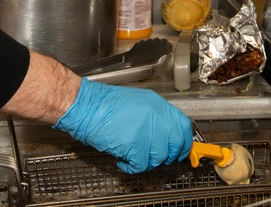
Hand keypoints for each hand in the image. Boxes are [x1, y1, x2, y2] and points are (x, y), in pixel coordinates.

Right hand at [52, 78, 192, 173]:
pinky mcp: (135, 145)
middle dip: (168, 155)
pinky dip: (131, 167)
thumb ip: (155, 117)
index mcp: (158, 105)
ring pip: (158, 158)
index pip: (184, 126)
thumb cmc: (105, 105)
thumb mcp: (137, 103)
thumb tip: (166, 136)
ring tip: (131, 153)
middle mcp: (156, 117)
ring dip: (145, 161)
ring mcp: (147, 131)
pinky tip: (122, 160)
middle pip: (176, 144)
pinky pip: (141, 166)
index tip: (180, 149)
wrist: (86, 106)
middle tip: (155, 156)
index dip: (184, 141)